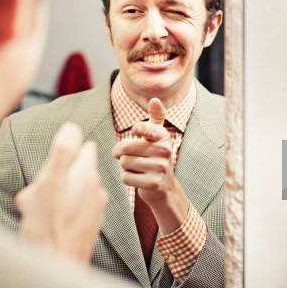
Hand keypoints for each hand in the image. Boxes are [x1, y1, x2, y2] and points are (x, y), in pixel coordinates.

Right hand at [15, 122, 107, 262]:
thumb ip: (62, 153)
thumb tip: (72, 126)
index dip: (72, 148)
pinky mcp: (91, 226)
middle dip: (60, 174)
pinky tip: (50, 222)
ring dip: (60, 194)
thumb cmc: (48, 224)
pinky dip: (64, 211)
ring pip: (76, 191)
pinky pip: (76, 210)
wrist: (56, 266)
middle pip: (78, 170)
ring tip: (41, 209)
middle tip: (40, 189)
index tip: (59, 154)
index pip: (87, 148)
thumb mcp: (49, 182)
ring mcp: (96, 209)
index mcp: (87, 175)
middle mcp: (97, 190)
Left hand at [112, 98, 188, 233]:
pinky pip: (126, 177)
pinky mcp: (154, 183)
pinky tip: (138, 179)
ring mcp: (161, 167)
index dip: (134, 131)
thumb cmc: (155, 158)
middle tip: (125, 156)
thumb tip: (155, 99)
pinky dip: (127, 179)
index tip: (136, 132)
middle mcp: (165, 150)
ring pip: (124, 163)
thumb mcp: (157, 137)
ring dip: (125, 167)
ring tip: (136, 168)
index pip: (141, 127)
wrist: (164, 189)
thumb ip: (156, 118)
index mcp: (163, 136)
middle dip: (121, 154)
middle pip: (125, 148)